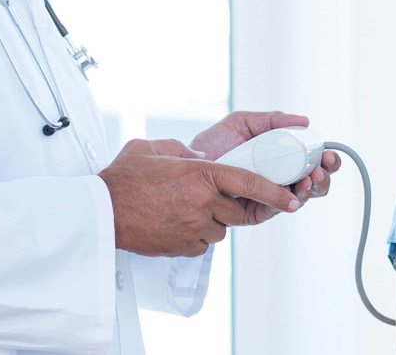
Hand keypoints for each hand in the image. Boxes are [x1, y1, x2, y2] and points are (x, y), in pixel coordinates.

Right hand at [98, 138, 302, 256]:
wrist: (102, 212)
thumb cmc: (123, 179)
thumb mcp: (153, 148)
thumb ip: (180, 149)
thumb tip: (197, 156)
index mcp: (201, 174)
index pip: (250, 183)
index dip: (276, 193)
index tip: (293, 199)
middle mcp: (203, 202)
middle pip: (237, 210)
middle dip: (229, 206)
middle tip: (207, 198)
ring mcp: (194, 227)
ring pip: (220, 229)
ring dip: (210, 221)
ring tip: (181, 210)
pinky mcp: (183, 247)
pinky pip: (201, 243)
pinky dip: (194, 235)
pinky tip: (172, 224)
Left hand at [190, 111, 342, 223]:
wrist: (187, 164)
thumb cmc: (214, 144)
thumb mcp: (243, 123)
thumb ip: (271, 119)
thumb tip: (303, 120)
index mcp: (281, 158)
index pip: (310, 160)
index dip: (324, 158)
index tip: (328, 153)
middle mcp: (278, 179)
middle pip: (313, 182)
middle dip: (324, 176)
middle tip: (322, 168)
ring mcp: (268, 196)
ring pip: (301, 198)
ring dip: (311, 189)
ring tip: (309, 179)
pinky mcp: (254, 212)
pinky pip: (276, 209)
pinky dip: (288, 202)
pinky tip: (294, 194)